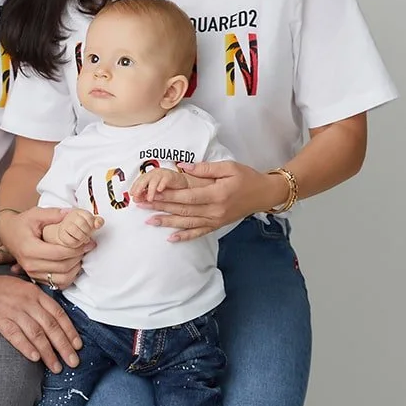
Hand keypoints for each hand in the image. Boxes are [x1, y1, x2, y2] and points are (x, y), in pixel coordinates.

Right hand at [0, 206, 95, 287]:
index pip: (59, 253)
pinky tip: (72, 265)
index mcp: (29, 248)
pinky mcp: (36, 278)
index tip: (87, 242)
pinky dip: (69, 276)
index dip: (76, 249)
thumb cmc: (22, 223)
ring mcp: (32, 273)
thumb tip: (73, 214)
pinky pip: (57, 284)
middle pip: (63, 267)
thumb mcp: (36, 214)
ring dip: (75, 268)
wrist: (8, 233)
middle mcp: (30, 264)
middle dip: (78, 257)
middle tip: (87, 247)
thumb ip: (54, 214)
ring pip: (62, 279)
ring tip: (80, 255)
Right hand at [0, 271, 82, 371]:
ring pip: (36, 333)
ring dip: (48, 352)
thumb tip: (50, 319)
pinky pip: (15, 335)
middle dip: (64, 346)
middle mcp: (27, 301)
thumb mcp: (20, 289)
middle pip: (50, 326)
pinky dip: (26, 347)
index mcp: (34, 293)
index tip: (78, 345)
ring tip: (56, 366)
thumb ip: (35, 302)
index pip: (58, 313)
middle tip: (73, 362)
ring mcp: (12, 310)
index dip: (70, 331)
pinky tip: (34, 358)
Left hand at [132, 160, 279, 240]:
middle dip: (161, 207)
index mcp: (217, 194)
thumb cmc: (247, 177)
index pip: (188, 196)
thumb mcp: (228, 167)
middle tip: (142, 205)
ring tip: (149, 220)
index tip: (151, 193)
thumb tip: (182, 166)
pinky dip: (184, 237)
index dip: (168, 196)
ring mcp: (216, 220)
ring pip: (187, 223)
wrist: (263, 194)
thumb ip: (205, 168)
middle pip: (183, 210)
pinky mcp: (217, 225)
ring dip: (167, 222)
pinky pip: (198, 233)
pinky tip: (170, 238)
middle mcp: (215, 210)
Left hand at [133, 162, 187, 200]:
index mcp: (153, 177)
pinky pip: (167, 179)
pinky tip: (159, 190)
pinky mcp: (176, 177)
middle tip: (136, 195)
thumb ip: (148, 195)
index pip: (141, 180)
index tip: (132, 194)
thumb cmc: (173, 191)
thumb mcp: (158, 194)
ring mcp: (166, 174)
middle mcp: (158, 174)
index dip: (136, 186)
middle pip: (146, 178)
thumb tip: (136, 200)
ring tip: (149, 198)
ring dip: (150, 189)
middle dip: (139, 186)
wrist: (189, 187)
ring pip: (155, 179)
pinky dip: (162, 183)